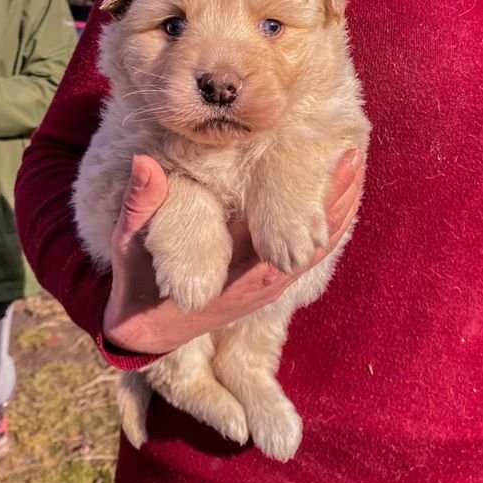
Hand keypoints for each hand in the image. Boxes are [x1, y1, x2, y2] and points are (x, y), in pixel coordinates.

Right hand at [102, 148, 363, 354]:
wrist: (143, 328)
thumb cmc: (136, 283)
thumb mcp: (129, 246)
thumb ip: (139, 207)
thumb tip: (144, 162)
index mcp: (231, 280)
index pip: (281, 248)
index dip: (307, 213)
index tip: (317, 173)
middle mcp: (258, 285)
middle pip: (310, 245)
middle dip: (332, 201)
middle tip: (351, 155)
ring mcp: (266, 283)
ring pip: (313, 248)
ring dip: (336, 208)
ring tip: (353, 162)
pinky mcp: (267, 279)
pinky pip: (304, 252)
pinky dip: (324, 223)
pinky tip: (336, 192)